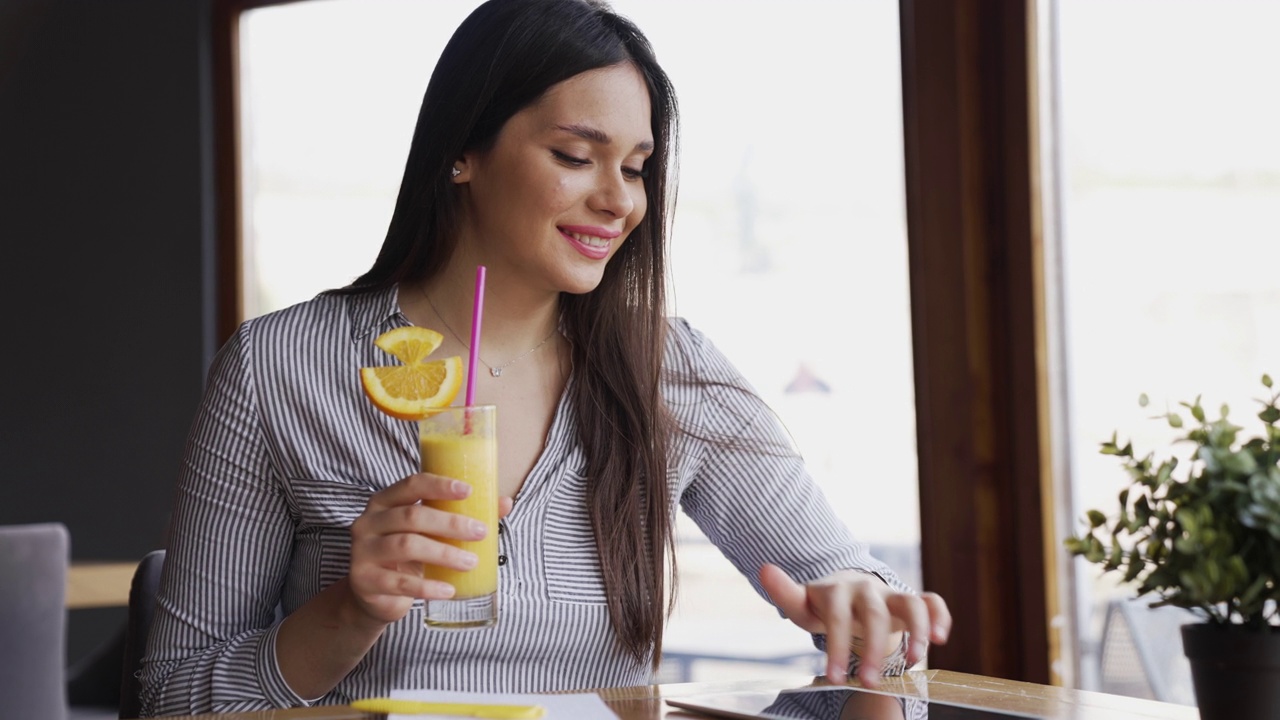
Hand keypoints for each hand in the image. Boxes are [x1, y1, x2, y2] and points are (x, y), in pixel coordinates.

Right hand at [347, 473, 512, 624]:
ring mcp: (363, 551)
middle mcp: (369, 522)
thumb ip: (460, 515)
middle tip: (481, 532)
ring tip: (471, 562)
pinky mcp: (364, 580)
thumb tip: (505, 503)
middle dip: (451, 523)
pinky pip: (399, 583)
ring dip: (444, 553)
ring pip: (407, 546)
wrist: (373, 596)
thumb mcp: (428, 532)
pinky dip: (428, 586)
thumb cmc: (406, 556)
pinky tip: (449, 589)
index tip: (468, 490)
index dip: (439, 485)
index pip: (411, 484)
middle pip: (412, 516)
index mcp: (384, 502)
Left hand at [758, 563, 950, 687]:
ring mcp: (891, 594)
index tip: (834, 677)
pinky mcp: (912, 600)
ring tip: (914, 662)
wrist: (850, 591)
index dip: (835, 646)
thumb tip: (764, 569)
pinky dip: (940, 616)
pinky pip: (932, 601)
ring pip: (910, 603)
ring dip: (916, 631)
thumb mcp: (803, 604)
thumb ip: (786, 592)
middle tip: (869, 682)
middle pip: (874, 615)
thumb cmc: (824, 605)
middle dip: (872, 649)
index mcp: (838, 590)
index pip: (837, 617)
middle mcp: (867, 589)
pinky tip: (941, 638)